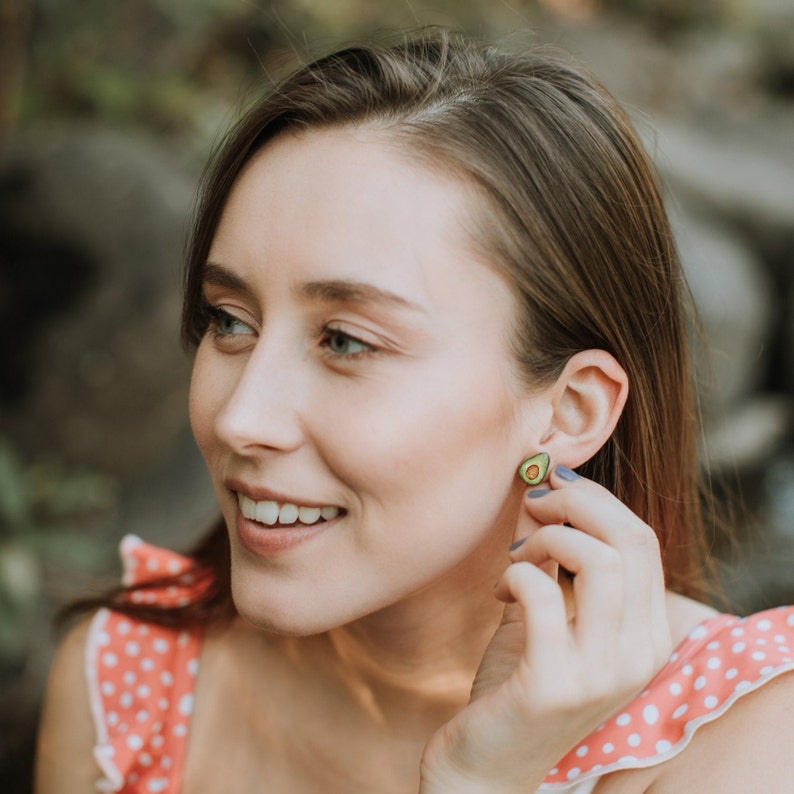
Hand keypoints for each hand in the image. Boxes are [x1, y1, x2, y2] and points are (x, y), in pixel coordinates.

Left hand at [419, 467, 671, 792]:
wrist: (486, 766)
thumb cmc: (518, 682)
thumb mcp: (548, 614)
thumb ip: (557, 562)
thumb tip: (547, 492)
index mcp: (646, 634)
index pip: (643, 540)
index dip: (597, 498)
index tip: (553, 484)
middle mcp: (640, 655)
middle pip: (630, 541)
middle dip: (575, 503)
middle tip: (533, 503)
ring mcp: (602, 674)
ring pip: (599, 562)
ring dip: (547, 538)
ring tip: (516, 555)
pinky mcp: (555, 685)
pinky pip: (542, 595)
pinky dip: (516, 573)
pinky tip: (498, 588)